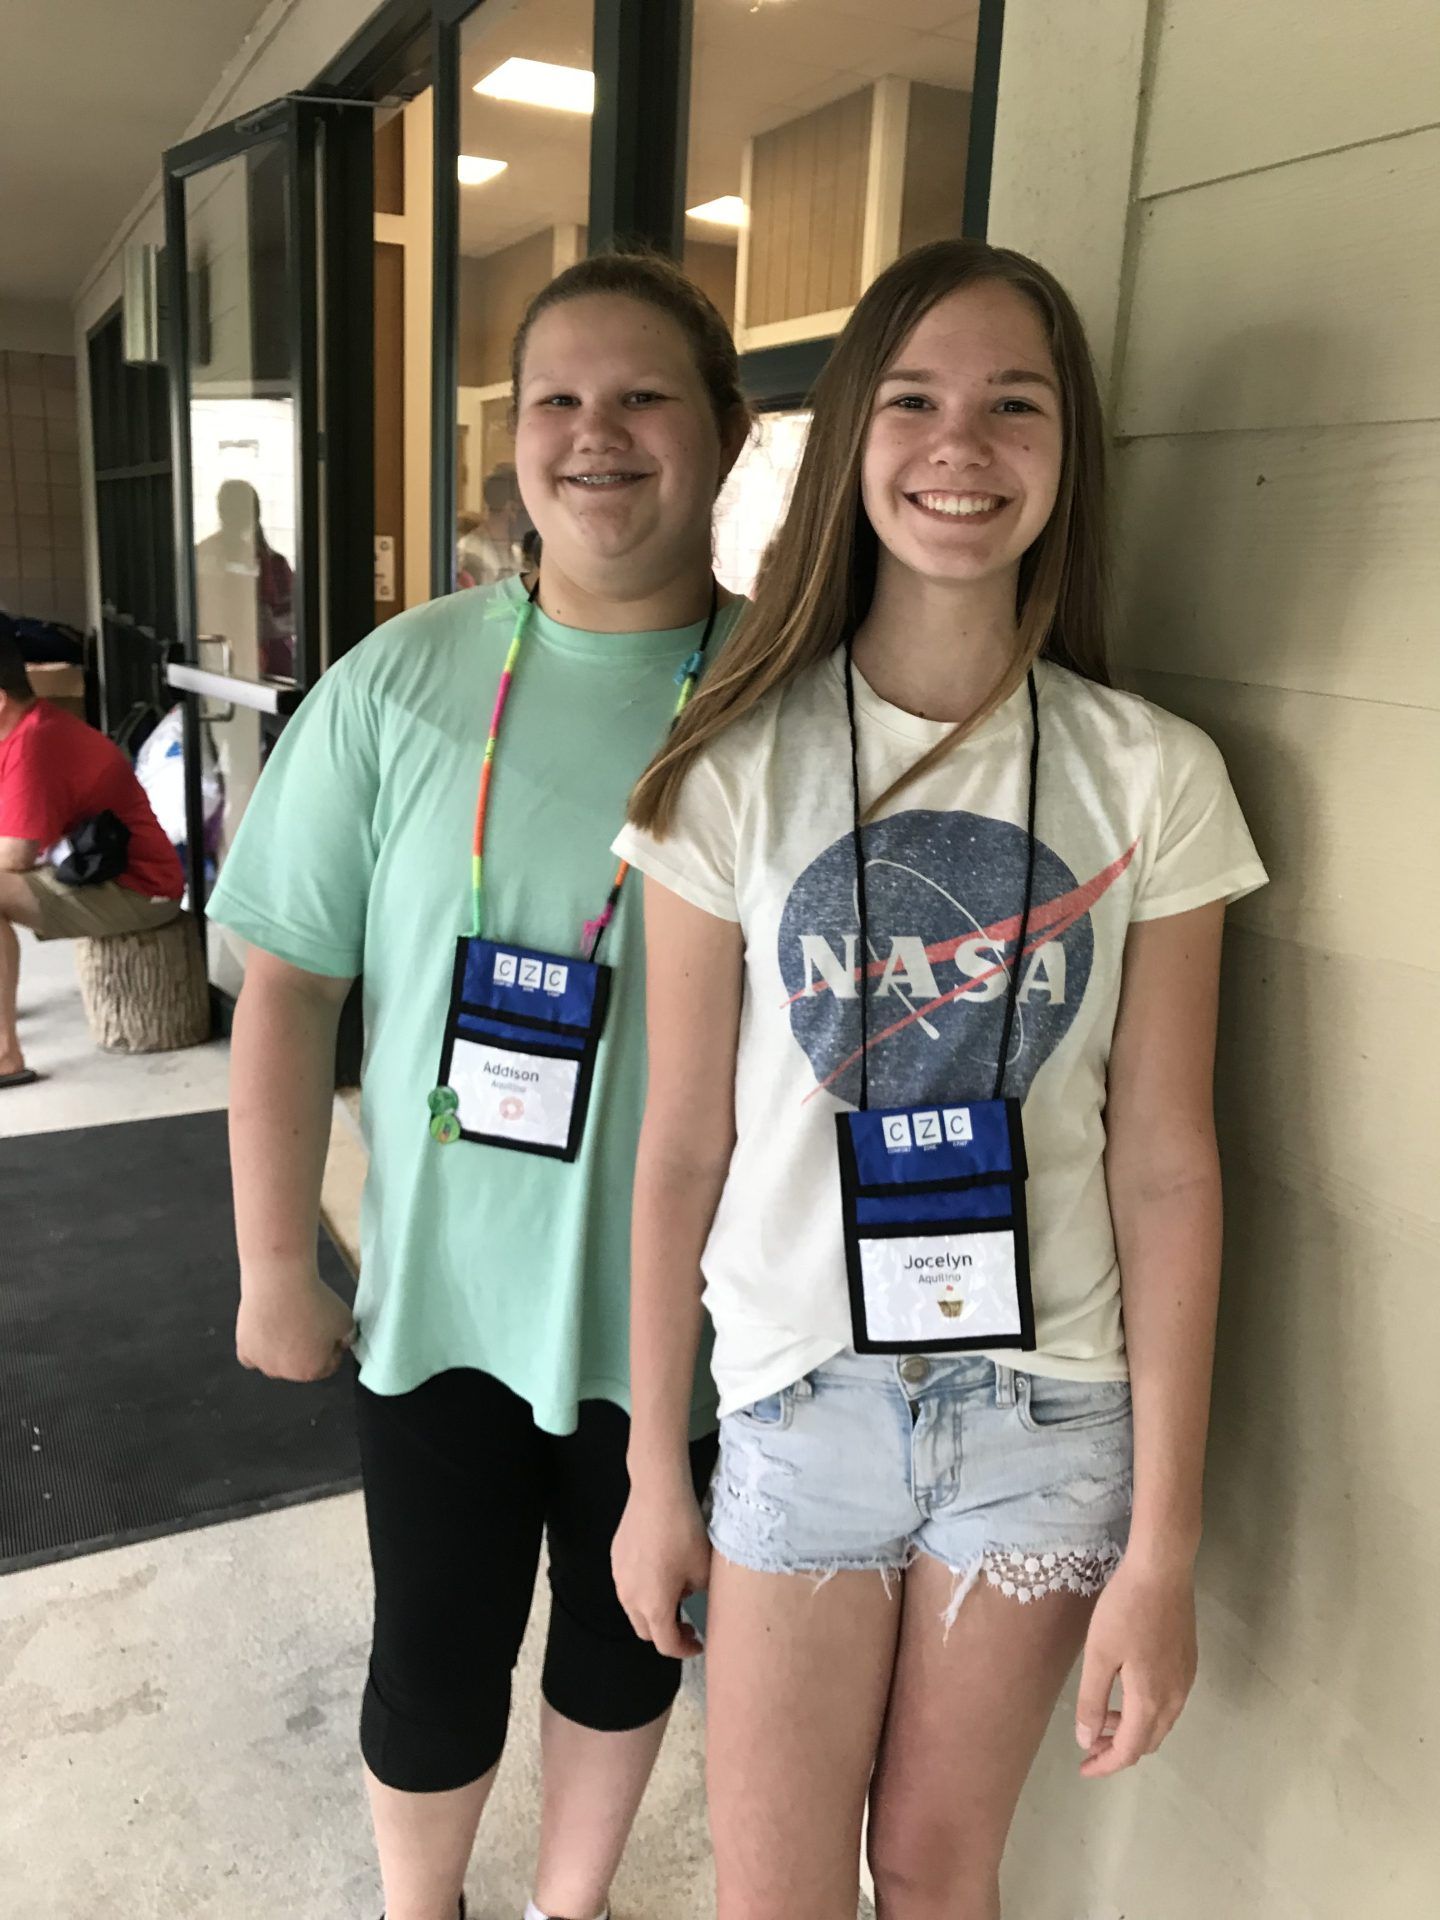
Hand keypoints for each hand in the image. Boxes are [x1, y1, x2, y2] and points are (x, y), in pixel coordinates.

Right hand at [236, 1267, 355, 1381]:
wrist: (281, 1283)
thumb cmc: (314, 1302)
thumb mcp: (346, 1320)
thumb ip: (347, 1336)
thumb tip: (342, 1341)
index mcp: (311, 1371)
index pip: (327, 1366)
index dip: (332, 1348)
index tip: (330, 1332)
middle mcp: (285, 1373)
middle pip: (299, 1364)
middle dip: (306, 1349)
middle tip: (308, 1324)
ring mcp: (262, 1363)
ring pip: (275, 1361)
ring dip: (282, 1348)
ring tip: (288, 1321)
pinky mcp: (244, 1350)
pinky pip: (253, 1355)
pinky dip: (259, 1346)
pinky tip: (267, 1330)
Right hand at [612, 1480, 711, 1659]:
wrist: (658, 1493)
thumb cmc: (682, 1531)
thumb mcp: (703, 1570)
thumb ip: (700, 1594)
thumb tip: (693, 1596)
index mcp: (653, 1606)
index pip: (666, 1644)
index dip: (685, 1649)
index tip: (698, 1642)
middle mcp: (630, 1597)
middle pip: (646, 1631)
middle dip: (667, 1633)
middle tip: (687, 1623)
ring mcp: (619, 1577)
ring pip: (634, 1608)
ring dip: (654, 1611)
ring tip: (676, 1592)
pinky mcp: (616, 1558)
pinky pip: (628, 1584)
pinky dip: (644, 1589)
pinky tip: (661, 1569)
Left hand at [1075, 1557, 1196, 1776]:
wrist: (1162, 1570)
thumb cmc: (1124, 1609)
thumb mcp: (1098, 1654)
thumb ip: (1092, 1701)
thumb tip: (1087, 1740)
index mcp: (1151, 1700)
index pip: (1130, 1750)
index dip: (1106, 1764)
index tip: (1083, 1768)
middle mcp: (1175, 1697)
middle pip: (1148, 1741)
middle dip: (1117, 1749)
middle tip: (1088, 1743)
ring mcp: (1185, 1680)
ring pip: (1160, 1723)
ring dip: (1131, 1729)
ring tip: (1101, 1717)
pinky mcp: (1187, 1662)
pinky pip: (1168, 1703)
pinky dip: (1145, 1711)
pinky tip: (1125, 1692)